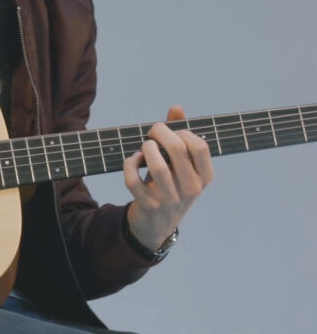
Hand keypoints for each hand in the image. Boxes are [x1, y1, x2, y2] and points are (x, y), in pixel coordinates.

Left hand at [123, 106, 213, 249]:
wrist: (156, 225)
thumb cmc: (170, 186)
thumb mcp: (179, 165)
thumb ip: (179, 136)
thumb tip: (176, 108)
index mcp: (204, 177)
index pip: (200, 146)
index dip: (182, 132)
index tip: (171, 131)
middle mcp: (191, 190)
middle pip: (177, 150)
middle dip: (160, 132)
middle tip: (152, 131)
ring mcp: (170, 200)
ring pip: (156, 166)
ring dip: (146, 148)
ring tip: (144, 146)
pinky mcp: (148, 207)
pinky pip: (133, 180)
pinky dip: (129, 165)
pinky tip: (132, 161)